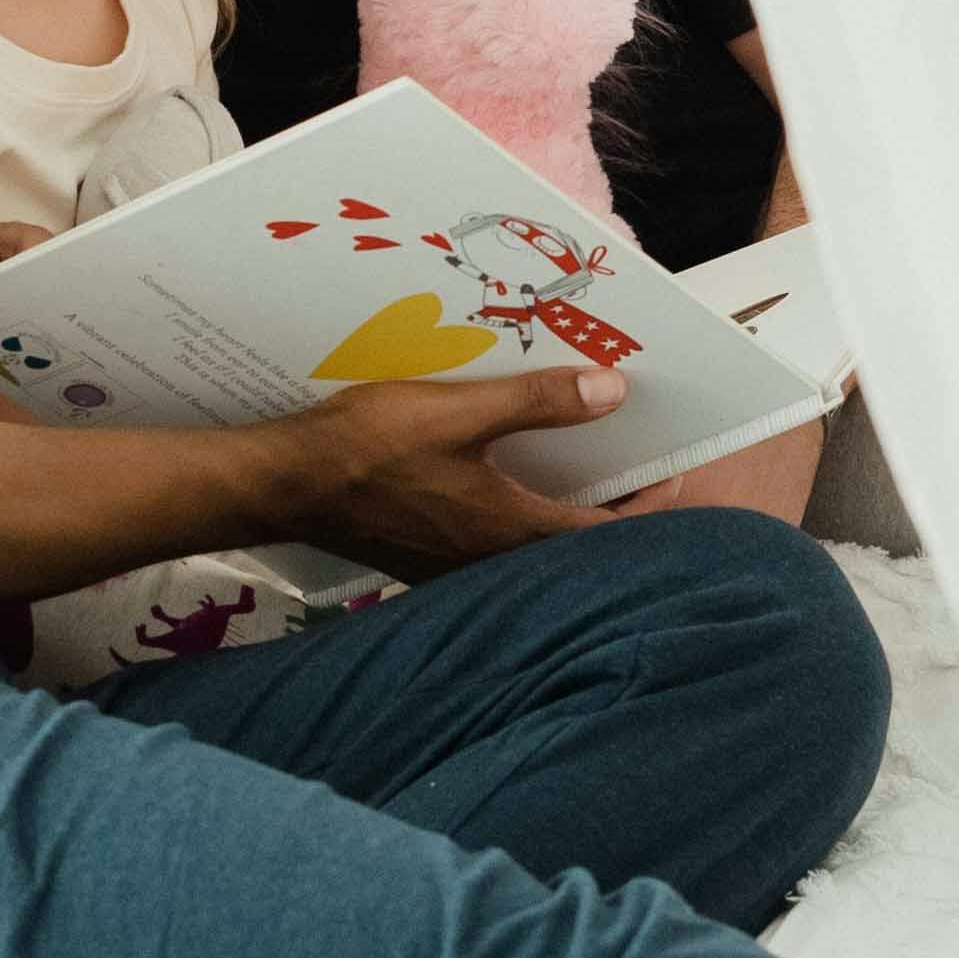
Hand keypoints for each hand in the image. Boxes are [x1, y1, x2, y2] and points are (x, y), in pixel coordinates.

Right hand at [290, 363, 632, 576]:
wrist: (287, 484)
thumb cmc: (372, 447)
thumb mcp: (460, 411)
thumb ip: (537, 403)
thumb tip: (613, 391)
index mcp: (513, 530)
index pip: (608, 535)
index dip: (649, 506)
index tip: (671, 471)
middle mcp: (493, 560)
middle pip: (575, 544)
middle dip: (609, 504)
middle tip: (631, 459)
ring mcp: (458, 566)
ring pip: (533, 546)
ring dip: (562, 509)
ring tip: (577, 462)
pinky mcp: (429, 558)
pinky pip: (495, 542)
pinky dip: (519, 512)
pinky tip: (508, 477)